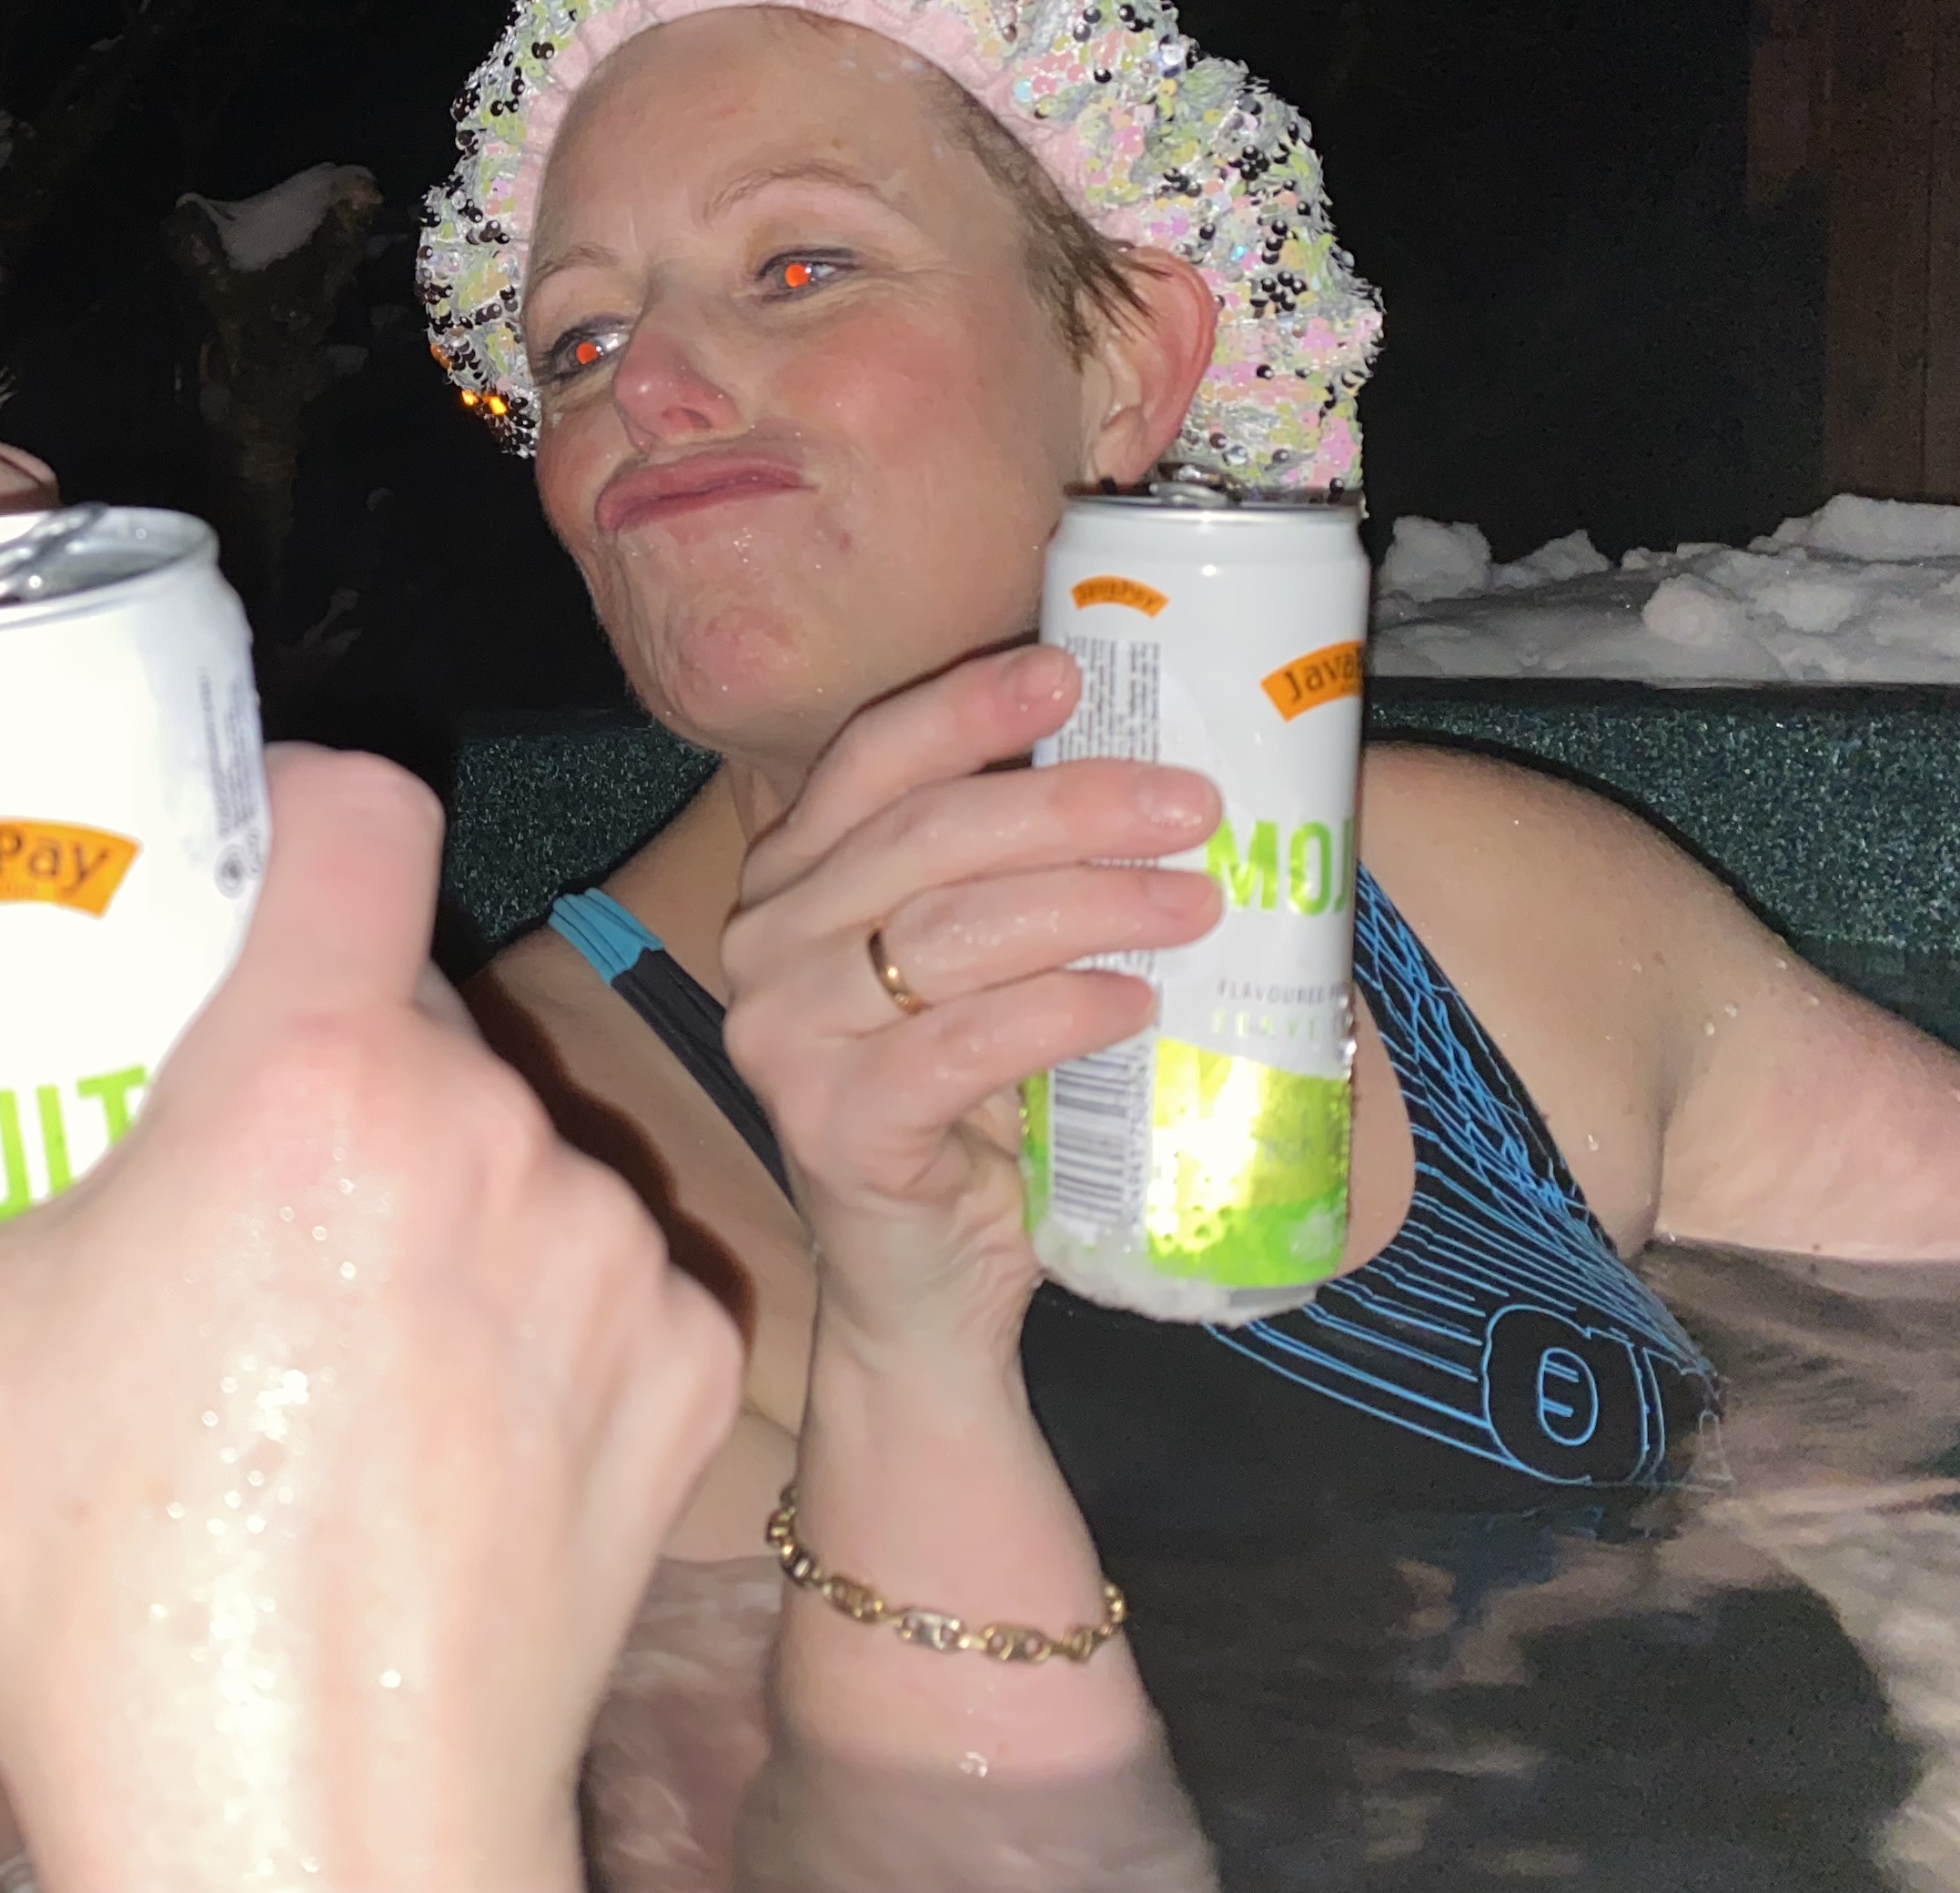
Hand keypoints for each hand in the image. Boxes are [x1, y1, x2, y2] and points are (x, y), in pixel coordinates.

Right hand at [0, 746, 744, 1892]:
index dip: (287, 817)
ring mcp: (612, 1251)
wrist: (305, 1836)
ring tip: (303, 1330)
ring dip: (412, 1182)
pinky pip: (590, 1261)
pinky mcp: (684, 1364)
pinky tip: (419, 1420)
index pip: (362, 811)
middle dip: (305, 1049)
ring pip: (496, 1132)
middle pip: (402, 996)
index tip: (220, 888)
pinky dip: (512, 1304)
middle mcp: (495, 1132)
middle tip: (200, 1169)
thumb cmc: (90, 1593)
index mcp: (315, 1082)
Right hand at [721, 646, 1216, 1365]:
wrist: (926, 1288)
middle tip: (1191, 804)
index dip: (967, 708)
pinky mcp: (833, 1126)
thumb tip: (1150, 771)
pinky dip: (1061, 1012)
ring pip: (950, 931)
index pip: (870, 760)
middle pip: (926, 835)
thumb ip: (1010, 875)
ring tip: (1194, 901)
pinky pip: (960, 1043)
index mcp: (793, 877)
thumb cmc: (967, 1106)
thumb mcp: (977, 965)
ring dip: (1090, 903)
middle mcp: (764, 941)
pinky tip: (1136, 1002)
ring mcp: (784, 1036)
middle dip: (1070, 805)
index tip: (1072, 671)